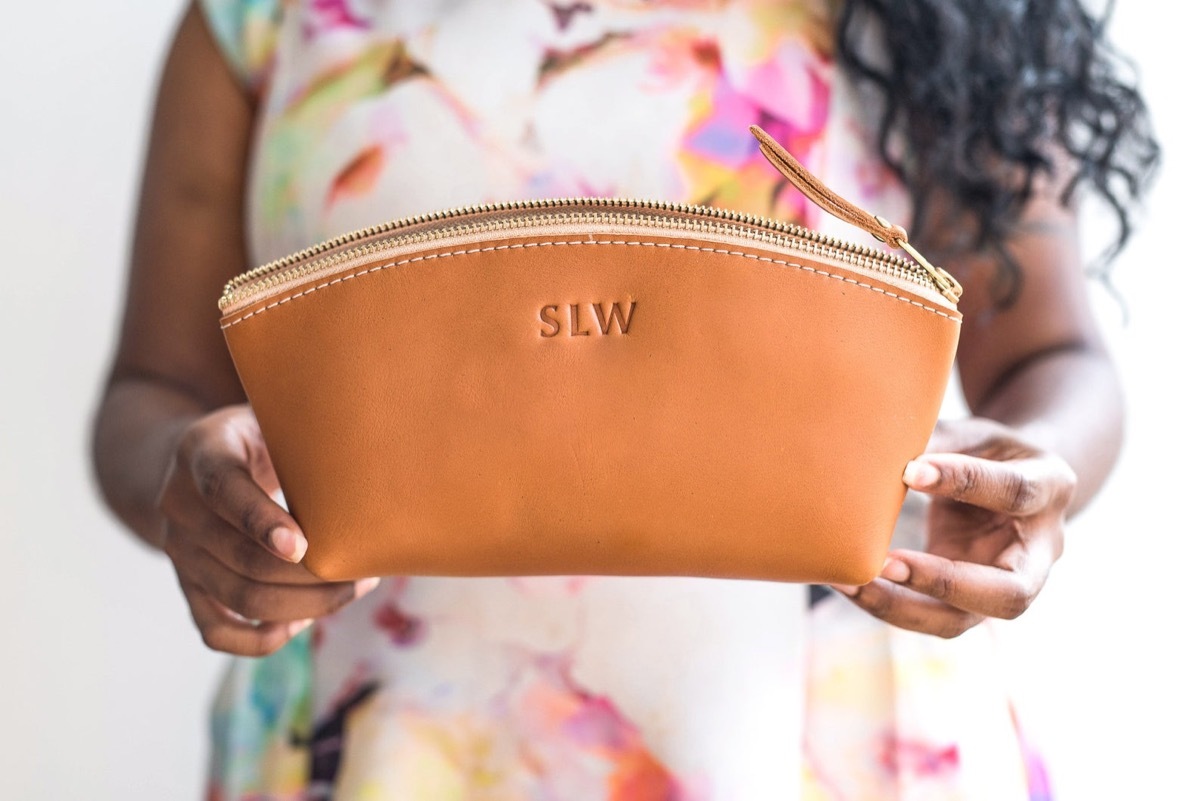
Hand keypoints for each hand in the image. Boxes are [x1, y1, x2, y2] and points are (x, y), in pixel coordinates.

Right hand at [157, 405, 378, 655]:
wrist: (192, 461)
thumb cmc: (257, 436)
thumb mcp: (272, 418)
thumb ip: (305, 436)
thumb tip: (372, 465)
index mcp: (201, 452)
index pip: (224, 491)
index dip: (262, 521)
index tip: (304, 546)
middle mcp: (179, 505)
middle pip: (242, 559)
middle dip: (310, 575)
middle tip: (365, 571)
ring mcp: (179, 551)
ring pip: (238, 598)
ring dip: (302, 605)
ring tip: (352, 590)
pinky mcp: (186, 584)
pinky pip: (215, 631)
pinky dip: (259, 638)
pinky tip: (300, 623)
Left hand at [832, 418, 1076, 637]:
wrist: (1011, 482)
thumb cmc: (988, 452)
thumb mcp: (973, 434)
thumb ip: (940, 442)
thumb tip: (881, 447)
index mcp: (1050, 490)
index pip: (1014, 492)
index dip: (965, 482)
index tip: (909, 471)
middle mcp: (1039, 552)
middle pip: (1011, 594)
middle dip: (946, 584)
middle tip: (886, 563)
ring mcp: (1004, 586)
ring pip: (962, 621)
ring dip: (902, 607)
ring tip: (850, 582)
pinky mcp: (969, 602)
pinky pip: (931, 618)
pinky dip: (887, 605)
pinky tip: (848, 584)